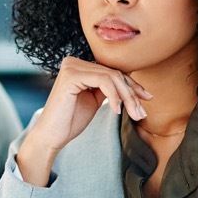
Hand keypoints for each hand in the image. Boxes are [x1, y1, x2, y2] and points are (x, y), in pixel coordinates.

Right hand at [17, 57, 150, 184]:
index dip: (132, 86)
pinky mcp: (71, 76)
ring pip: (112, 77)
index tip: (146, 99)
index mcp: (78, 66)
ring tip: (135, 114)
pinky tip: (116, 111)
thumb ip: (108, 87)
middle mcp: (73, 62)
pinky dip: (115, 96)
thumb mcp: (94, 99)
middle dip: (132, 93)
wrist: (51, 136)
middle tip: (142, 113)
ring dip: (127, 97)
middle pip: (114, 73)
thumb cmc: (70, 120)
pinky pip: (104, 81)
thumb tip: (132, 82)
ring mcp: (71, 67)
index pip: (112, 71)